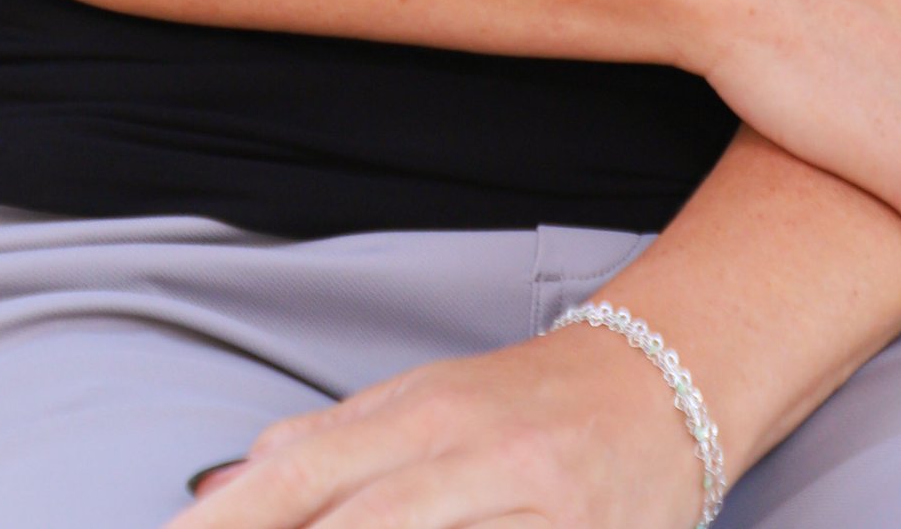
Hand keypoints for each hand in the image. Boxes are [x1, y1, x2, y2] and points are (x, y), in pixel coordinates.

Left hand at [166, 326, 703, 528]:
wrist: (666, 385)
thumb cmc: (532, 401)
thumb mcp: (429, 399)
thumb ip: (335, 436)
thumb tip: (234, 479)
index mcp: (427, 414)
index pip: (307, 471)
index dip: (235, 519)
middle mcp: (475, 458)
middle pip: (359, 521)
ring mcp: (533, 510)